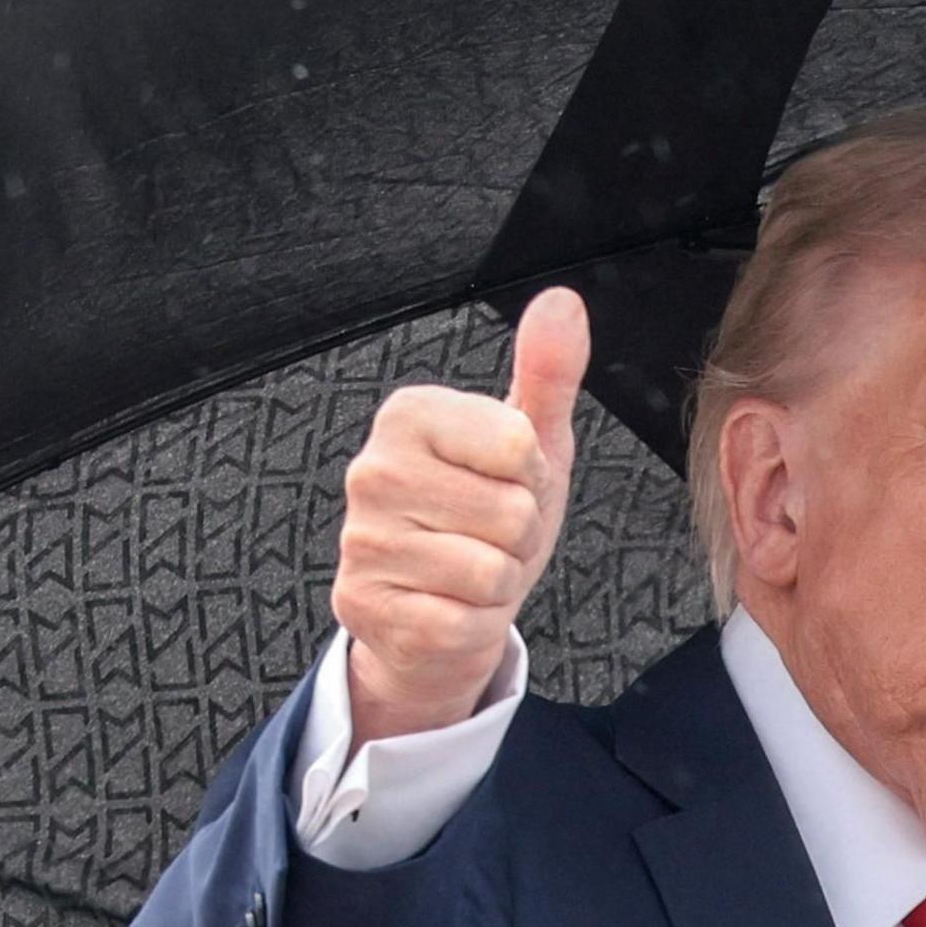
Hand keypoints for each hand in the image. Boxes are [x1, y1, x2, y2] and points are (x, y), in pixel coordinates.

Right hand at [331, 288, 589, 739]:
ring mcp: (362, 542)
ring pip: (492, 570)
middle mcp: (371, 471)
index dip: (533, 477)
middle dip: (520, 536)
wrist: (437, 610)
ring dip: (500, 583)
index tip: (505, 484)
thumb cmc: (486, 516)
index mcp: (408, 415)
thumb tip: (563, 301)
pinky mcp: (365, 608)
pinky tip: (449, 608)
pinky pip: (466, 621)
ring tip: (468, 571)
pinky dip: (476, 625)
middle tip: (488, 537)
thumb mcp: (529, 442)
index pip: (521, 445)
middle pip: (511, 512)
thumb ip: (547, 373)